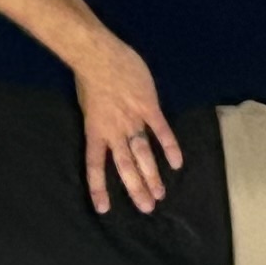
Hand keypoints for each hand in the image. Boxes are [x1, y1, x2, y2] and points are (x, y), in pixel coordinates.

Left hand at [73, 35, 186, 214]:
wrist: (98, 55)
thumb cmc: (88, 75)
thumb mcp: (88, 104)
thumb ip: (100, 121)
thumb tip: (110, 130)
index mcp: (95, 132)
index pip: (95, 167)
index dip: (98, 189)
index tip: (103, 209)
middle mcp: (113, 132)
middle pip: (125, 167)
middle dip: (136, 189)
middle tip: (146, 207)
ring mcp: (132, 120)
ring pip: (143, 154)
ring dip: (152, 175)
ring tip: (160, 194)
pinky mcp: (148, 107)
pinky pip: (160, 131)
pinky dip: (169, 147)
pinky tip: (177, 163)